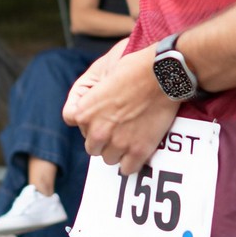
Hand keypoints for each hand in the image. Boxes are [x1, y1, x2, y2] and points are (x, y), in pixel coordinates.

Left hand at [65, 46, 181, 175]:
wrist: (162, 74)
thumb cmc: (132, 68)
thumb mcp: (99, 72)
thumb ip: (86, 92)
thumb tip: (83, 107)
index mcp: (84, 112)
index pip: (73, 122)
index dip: (87, 116)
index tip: (100, 111)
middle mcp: (97, 131)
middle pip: (91, 145)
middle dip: (102, 136)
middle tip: (117, 124)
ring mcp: (118, 143)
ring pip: (109, 158)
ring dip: (116, 149)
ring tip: (129, 134)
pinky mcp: (138, 151)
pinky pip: (127, 169)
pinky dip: (131, 161)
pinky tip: (136, 148)